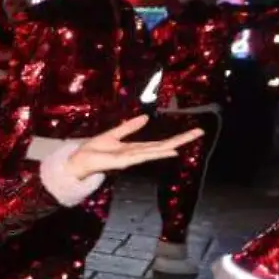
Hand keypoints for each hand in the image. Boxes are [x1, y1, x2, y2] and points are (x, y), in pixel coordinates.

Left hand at [66, 116, 203, 179]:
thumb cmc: (93, 150)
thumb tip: (146, 118)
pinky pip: (142, 156)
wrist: (79, 161)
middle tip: (200, 132)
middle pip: (163, 146)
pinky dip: (155, 153)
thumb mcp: (114, 134)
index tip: (193, 132)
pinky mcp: (124, 161)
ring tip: (188, 140)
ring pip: (156, 151)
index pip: (160, 143)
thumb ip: (129, 126)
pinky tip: (168, 151)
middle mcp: (137, 154)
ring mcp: (132, 159)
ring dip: (172, 146)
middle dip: (181, 139)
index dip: (176, 138)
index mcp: (135, 148)